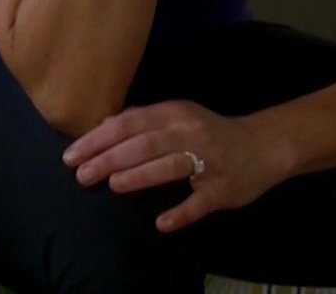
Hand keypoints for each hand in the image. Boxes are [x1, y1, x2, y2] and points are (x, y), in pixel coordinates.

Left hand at [61, 100, 293, 233]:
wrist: (263, 146)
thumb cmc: (210, 131)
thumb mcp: (177, 116)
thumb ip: (143, 120)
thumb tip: (103, 127)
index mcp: (174, 113)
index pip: (129, 123)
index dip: (99, 138)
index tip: (72, 154)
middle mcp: (189, 133)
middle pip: (144, 143)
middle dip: (110, 158)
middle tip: (82, 174)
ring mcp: (208, 161)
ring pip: (170, 166)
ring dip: (141, 175)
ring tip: (113, 185)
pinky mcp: (222, 189)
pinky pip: (200, 202)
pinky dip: (182, 213)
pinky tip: (162, 223)